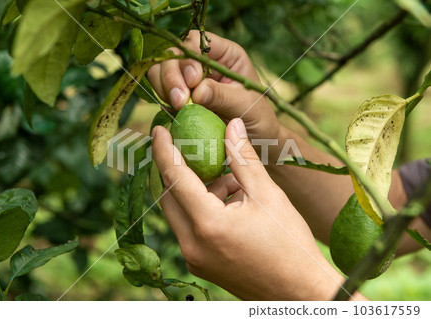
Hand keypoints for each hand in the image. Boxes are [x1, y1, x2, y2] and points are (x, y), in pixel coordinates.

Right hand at [148, 31, 279, 139]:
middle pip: (173, 54)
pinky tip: (174, 112)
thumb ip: (222, 95)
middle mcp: (203, 62)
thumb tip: (196, 92)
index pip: (195, 42)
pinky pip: (160, 91)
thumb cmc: (257, 118)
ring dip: (164, 87)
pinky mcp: (179, 97)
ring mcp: (188, 79)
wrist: (255, 139)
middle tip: (179, 100)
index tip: (193, 81)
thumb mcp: (244, 104)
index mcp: (223, 54)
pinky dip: (162, 99)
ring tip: (177, 107)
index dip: (189, 58)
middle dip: (171, 75)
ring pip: (161, 70)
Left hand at [151, 118, 346, 299]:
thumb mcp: (268, 194)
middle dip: (176, 168)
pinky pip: (188, 228)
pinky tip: (228, 201)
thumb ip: (243, 157)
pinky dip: (200, 208)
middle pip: (169, 196)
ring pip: (178, 212)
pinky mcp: (199, 264)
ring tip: (230, 182)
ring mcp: (193, 258)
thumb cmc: (289, 243)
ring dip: (194, 190)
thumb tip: (231, 125)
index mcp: (208, 224)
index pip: (174, 178)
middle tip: (187, 147)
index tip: (159, 129)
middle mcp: (192, 244)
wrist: (299, 292)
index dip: (163, 149)